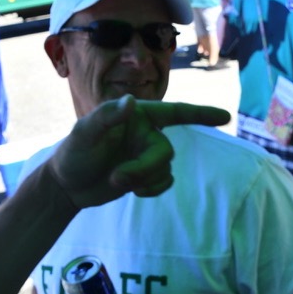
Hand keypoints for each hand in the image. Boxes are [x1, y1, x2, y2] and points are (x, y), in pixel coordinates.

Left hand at [48, 95, 229, 208]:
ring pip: (164, 170)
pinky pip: (164, 183)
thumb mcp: (83, 133)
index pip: (174, 112)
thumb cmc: (72, 153)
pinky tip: (133, 191)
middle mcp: (146, 133)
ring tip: (116, 180)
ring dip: (143, 180)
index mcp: (136, 116)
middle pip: (166, 151)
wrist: (66, 186)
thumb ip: (107, 117)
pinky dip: (151, 190)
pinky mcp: (145, 175)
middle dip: (144, 168)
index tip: (225, 117)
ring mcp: (146, 155)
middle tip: (118, 177)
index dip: (201, 114)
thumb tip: (131, 102)